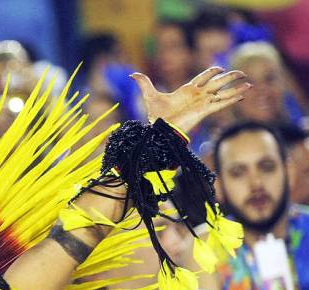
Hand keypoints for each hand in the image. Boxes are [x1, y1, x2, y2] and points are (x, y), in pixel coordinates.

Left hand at [130, 67, 250, 133]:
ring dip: (236, 87)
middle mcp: (198, 95)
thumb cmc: (156, 116)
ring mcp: (203, 102)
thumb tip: (132, 73)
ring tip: (250, 83)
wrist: (161, 129)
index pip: (204, 77)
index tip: (220, 67)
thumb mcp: (149, 95)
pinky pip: (222, 103)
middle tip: (242, 72)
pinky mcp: (206, 110)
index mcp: (188, 89)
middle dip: (230, 77)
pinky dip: (233, 99)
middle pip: (218, 82)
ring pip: (224, 91)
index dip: (212, 71)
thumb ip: (144, 83)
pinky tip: (244, 95)